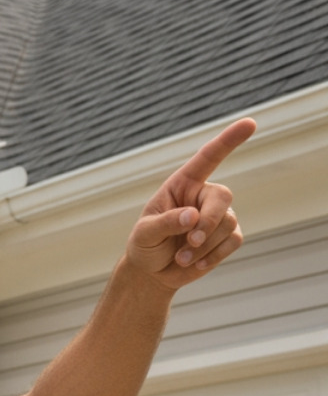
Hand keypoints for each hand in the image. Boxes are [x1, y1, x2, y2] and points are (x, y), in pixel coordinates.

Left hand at [122, 117, 254, 290]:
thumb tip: (192, 216)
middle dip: (208, 222)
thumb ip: (165, 223)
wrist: (152, 272)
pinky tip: (195, 264)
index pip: (208, 158)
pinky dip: (213, 256)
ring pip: (227, 223)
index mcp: (182, 185)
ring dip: (203, 246)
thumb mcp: (144, 234)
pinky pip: (233, 241)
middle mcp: (203, 196)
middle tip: (190, 242)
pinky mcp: (227, 236)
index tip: (250, 123)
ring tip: (181, 258)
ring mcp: (218, 216)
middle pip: (223, 196)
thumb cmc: (145, 246)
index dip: (229, 140)